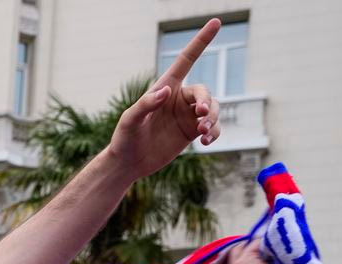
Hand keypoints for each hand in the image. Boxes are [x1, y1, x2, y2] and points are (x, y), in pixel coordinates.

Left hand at [107, 19, 221, 178]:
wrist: (128, 163)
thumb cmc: (124, 138)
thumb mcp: (130, 120)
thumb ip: (146, 104)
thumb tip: (166, 91)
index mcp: (165, 88)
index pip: (186, 60)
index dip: (201, 42)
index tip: (216, 22)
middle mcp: (178, 99)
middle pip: (203, 92)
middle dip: (206, 102)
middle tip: (200, 115)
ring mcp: (186, 116)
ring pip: (212, 109)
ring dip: (212, 118)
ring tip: (203, 132)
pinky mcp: (191, 132)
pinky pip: (213, 127)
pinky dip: (214, 132)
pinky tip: (205, 141)